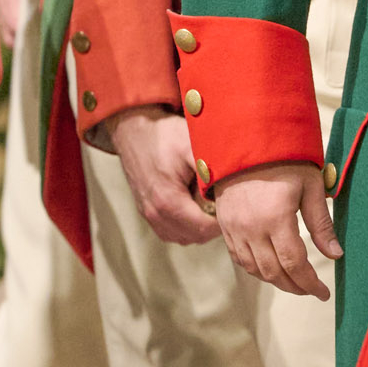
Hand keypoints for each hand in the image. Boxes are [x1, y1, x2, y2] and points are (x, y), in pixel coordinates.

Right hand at [109, 106, 220, 246]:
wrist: (133, 128)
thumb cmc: (164, 135)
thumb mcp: (191, 145)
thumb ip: (211, 167)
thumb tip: (233, 183)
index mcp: (169, 201)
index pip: (204, 229)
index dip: (222, 222)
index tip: (233, 207)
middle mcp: (156, 213)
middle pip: (194, 237)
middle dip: (213, 227)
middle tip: (225, 207)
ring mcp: (148, 214)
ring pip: (181, 237)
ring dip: (199, 229)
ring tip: (210, 208)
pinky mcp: (145, 210)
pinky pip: (168, 232)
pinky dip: (183, 228)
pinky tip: (193, 211)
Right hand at [213, 160, 337, 300]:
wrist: (245, 139)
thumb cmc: (284, 159)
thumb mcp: (311, 186)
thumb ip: (322, 224)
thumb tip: (336, 255)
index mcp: (276, 218)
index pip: (294, 264)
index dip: (310, 284)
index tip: (324, 293)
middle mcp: (251, 228)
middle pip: (274, 272)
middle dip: (296, 287)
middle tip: (312, 290)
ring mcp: (234, 228)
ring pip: (255, 269)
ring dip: (276, 281)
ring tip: (295, 282)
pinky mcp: (224, 225)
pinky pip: (239, 258)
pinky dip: (256, 270)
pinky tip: (271, 269)